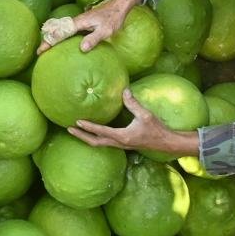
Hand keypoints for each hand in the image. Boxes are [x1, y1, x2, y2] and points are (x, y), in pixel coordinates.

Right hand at [37, 0, 142, 53]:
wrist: (118, 6)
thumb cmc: (113, 19)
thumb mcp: (105, 31)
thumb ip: (93, 39)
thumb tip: (81, 49)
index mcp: (79, 23)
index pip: (61, 33)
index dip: (50, 42)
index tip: (41, 50)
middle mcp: (76, 21)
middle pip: (57, 31)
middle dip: (47, 40)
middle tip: (39, 52)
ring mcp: (79, 22)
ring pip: (62, 29)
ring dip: (53, 38)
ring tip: (46, 48)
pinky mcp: (82, 23)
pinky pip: (68, 30)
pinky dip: (61, 36)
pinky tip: (62, 42)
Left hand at [67, 89, 200, 155]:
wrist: (166, 143)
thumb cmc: (157, 129)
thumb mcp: (145, 115)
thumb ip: (133, 103)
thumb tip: (124, 90)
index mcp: (123, 136)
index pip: (101, 131)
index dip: (88, 127)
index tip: (76, 122)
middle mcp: (119, 143)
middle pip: (95, 142)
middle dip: (81, 136)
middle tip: (68, 129)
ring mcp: (120, 145)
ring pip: (99, 144)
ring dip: (87, 138)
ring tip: (76, 131)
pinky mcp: (123, 144)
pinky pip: (105, 142)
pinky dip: (96, 138)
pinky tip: (92, 132)